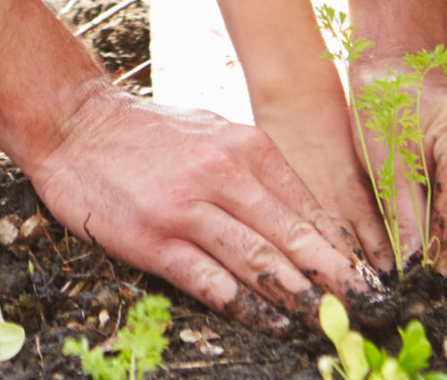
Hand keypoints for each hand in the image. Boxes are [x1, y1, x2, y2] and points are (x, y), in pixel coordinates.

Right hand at [21, 81, 367, 325]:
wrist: (75, 122)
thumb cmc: (147, 133)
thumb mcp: (212, 133)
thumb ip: (255, 171)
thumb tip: (304, 218)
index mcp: (245, 147)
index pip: (308, 207)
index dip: (342, 248)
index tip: (370, 278)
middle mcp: (223, 175)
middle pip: (293, 237)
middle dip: (337, 278)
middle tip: (370, 308)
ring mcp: (188, 208)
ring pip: (258, 261)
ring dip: (298, 298)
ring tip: (329, 324)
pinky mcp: (155, 239)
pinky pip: (210, 280)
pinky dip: (245, 307)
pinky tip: (269, 323)